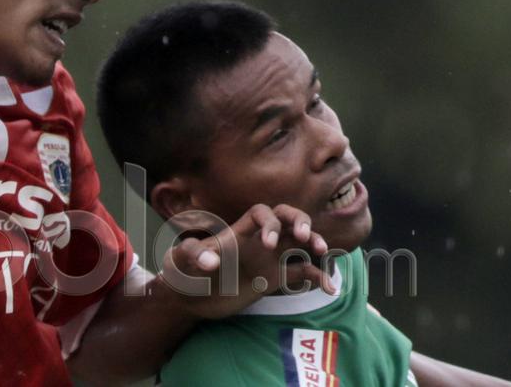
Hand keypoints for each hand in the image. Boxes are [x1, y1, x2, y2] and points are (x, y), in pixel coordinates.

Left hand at [161, 203, 331, 319]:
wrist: (190, 297)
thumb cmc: (184, 272)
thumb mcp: (180, 261)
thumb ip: (192, 255)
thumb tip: (211, 262)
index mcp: (240, 231)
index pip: (262, 213)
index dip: (270, 223)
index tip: (269, 244)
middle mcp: (258, 240)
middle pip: (287, 217)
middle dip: (300, 221)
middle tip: (305, 237)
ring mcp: (268, 258)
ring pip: (300, 242)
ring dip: (315, 243)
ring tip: (323, 254)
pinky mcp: (274, 278)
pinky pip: (302, 272)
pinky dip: (318, 277)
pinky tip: (330, 288)